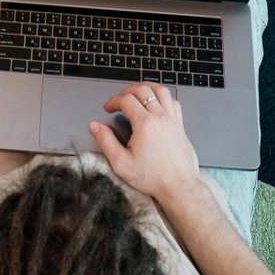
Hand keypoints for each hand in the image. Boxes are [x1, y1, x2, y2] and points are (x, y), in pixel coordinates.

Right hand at [89, 85, 199, 203]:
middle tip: (119, 100)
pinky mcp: (180, 125)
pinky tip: (157, 104)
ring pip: (161, 91)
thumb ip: (106, 141)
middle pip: (143, 90)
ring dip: (146, 88)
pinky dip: (163, 97)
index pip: (126, 100)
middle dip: (127, 91)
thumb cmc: (152, 177)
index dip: (113, 101)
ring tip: (137, 93)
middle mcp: (160, 117)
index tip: (108, 108)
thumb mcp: (121, 163)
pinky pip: (173, 101)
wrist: (178, 186)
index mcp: (145, 124)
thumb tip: (94, 126)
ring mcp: (172, 120)